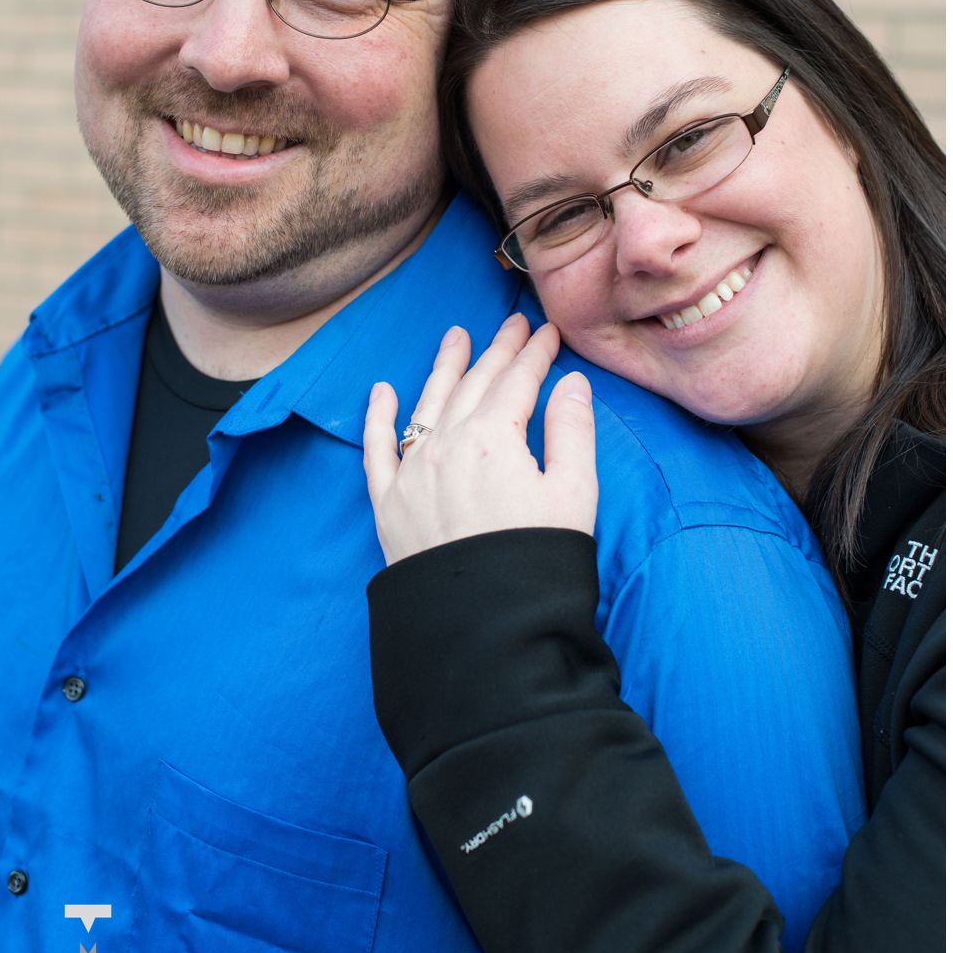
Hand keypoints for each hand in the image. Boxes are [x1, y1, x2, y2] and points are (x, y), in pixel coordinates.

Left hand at [363, 313, 597, 566]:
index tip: (547, 332)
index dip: (535, 354)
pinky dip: (378, 417)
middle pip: (474, 385)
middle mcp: (447, 445)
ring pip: (426, 404)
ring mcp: (412, 473)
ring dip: (443, 367)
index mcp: (495, 438)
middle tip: (513, 323)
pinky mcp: (388, 504)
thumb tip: (570, 384)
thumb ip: (572, 431)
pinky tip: (381, 392)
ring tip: (455, 336)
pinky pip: (378, 449)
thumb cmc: (537, 562)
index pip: (517, 382)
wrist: (485, 629)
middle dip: (497, 351)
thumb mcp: (574, 494)